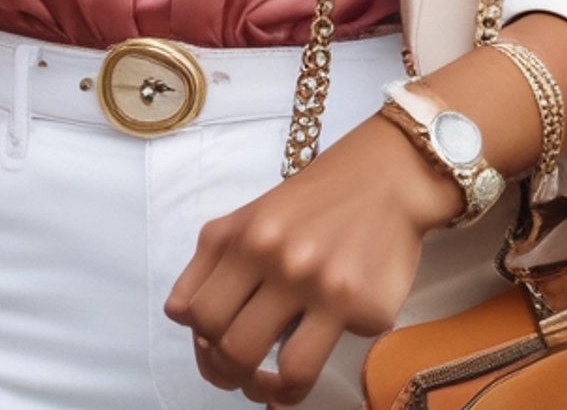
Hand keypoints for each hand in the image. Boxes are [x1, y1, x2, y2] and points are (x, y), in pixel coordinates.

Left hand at [162, 115, 458, 403]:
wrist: (385, 178)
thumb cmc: (312, 201)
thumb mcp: (251, 216)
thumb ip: (211, 261)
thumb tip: (180, 316)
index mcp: (242, 236)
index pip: (194, 313)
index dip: (200, 342)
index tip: (215, 347)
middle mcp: (277, 258)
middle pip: (230, 349)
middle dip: (230, 374)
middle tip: (243, 374)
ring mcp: (322, 285)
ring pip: (280, 372)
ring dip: (269, 389)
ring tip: (271, 385)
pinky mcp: (364, 308)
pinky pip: (328, 359)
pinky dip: (312, 373)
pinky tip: (312, 353)